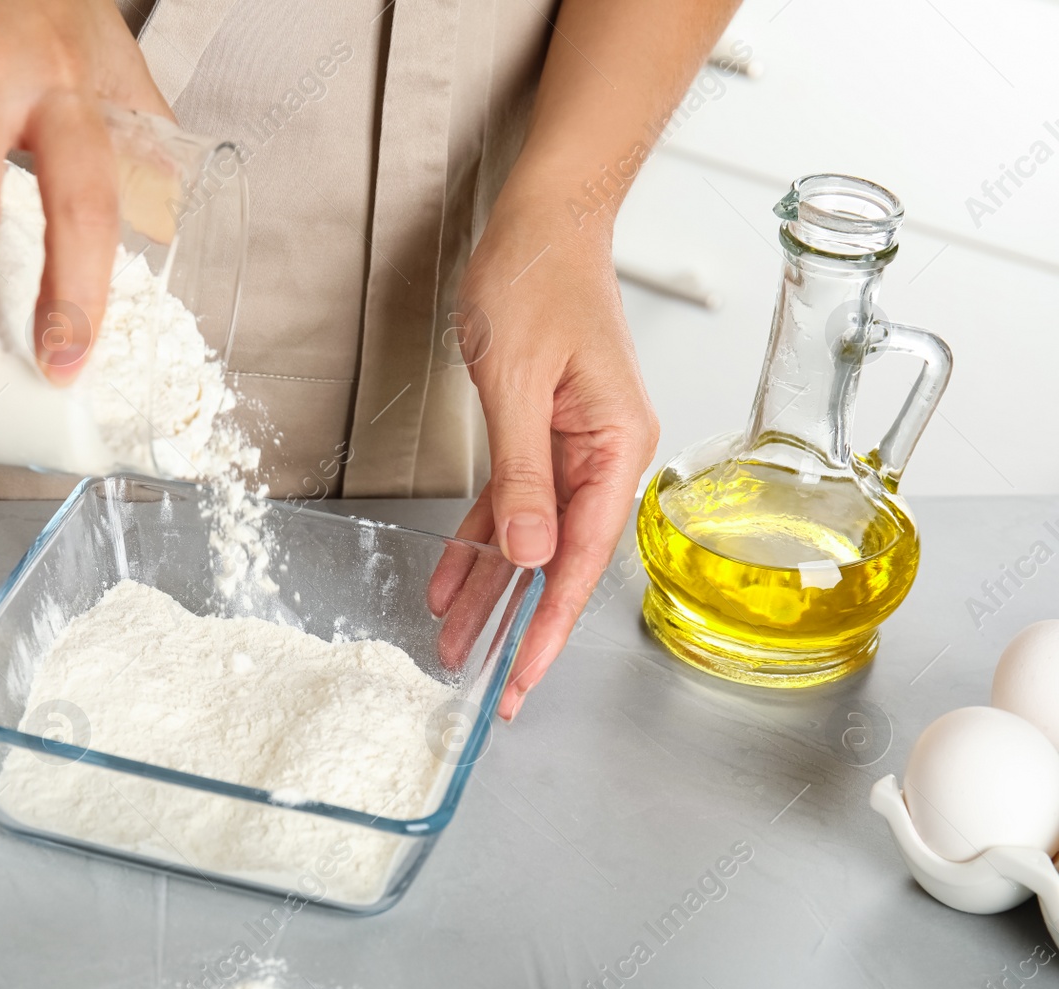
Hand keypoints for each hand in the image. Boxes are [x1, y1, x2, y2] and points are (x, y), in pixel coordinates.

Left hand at [432, 199, 658, 719]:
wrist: (540, 220)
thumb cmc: (539, 278)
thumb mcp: (517, 380)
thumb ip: (522, 474)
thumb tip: (527, 554)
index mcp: (617, 447)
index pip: (582, 556)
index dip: (550, 622)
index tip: (524, 675)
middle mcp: (603, 456)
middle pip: (559, 559)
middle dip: (519, 624)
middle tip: (490, 686)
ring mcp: (573, 449)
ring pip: (528, 540)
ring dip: (492, 592)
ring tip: (457, 645)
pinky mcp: (542, 437)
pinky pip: (509, 505)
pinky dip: (480, 542)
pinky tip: (454, 580)